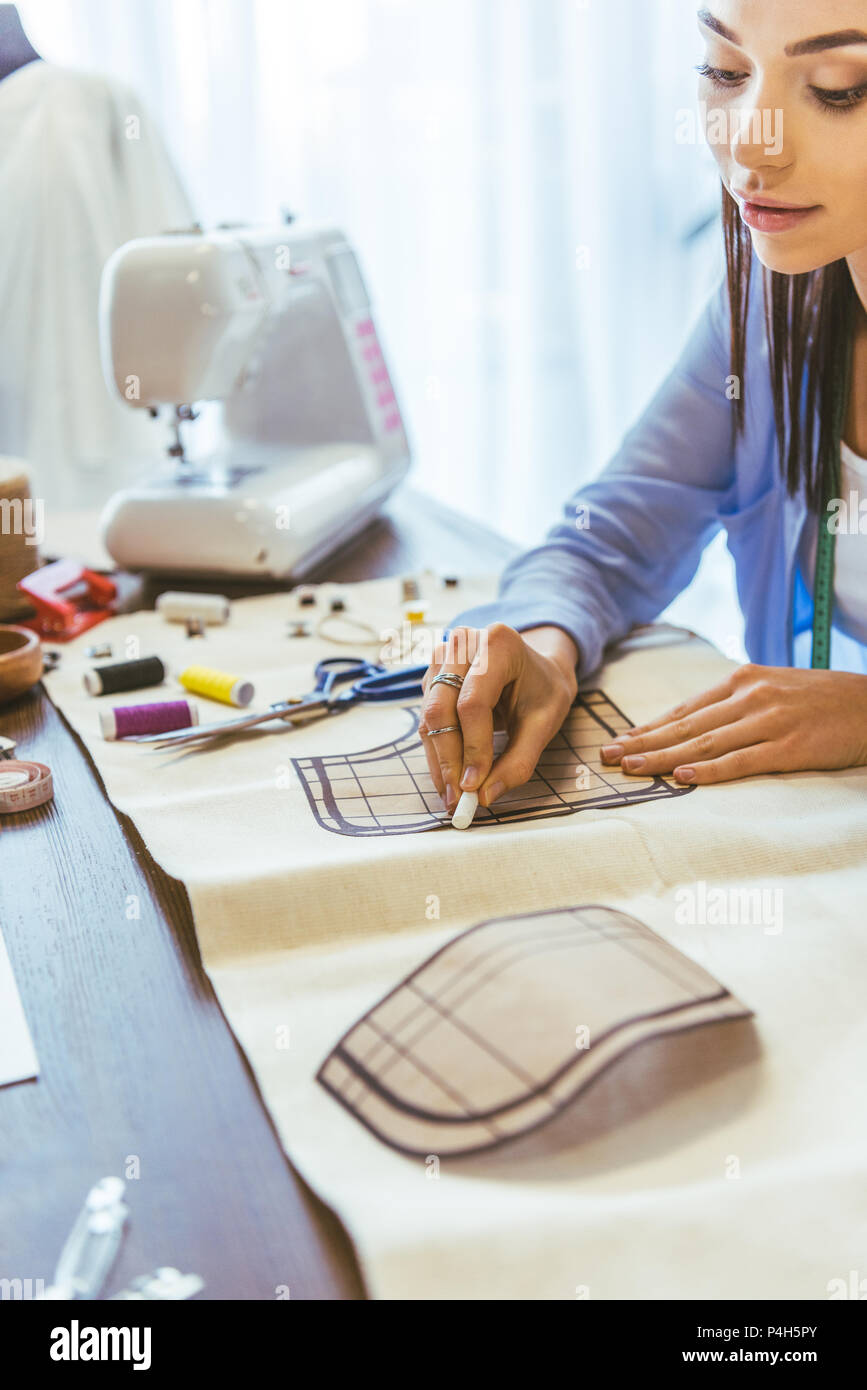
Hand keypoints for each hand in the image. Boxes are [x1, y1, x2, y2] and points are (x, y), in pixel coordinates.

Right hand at [419, 624, 578, 809]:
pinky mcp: (432, 678)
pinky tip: (449, 777)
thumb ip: (519, 760)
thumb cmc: (543, 691)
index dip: (472, 747)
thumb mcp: (545, 724)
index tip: (474, 786)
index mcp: (498, 643)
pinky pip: (426, 720)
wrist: (535, 668)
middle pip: (442, 709)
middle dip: (448, 760)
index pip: (473, 702)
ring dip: (438, 761)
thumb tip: (486, 796)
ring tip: (452, 797)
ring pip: (429, 718)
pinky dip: (437, 752)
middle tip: (457, 800)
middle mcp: (463, 644)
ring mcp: (442, 659)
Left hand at [599, 663, 866, 784]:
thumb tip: (694, 725)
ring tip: (630, 768)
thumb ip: (736, 703)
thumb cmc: (822, 701)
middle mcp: (750, 697)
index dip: (648, 728)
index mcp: (742, 681)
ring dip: (662, 757)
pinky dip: (709, 770)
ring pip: (705, 743)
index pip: (684, 709)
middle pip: (685, 725)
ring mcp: (769, 721)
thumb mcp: (774, 689)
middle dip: (642, 743)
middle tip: (607, 757)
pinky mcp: (791, 746)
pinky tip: (681, 778)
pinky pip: (742, 761)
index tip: (617, 741)